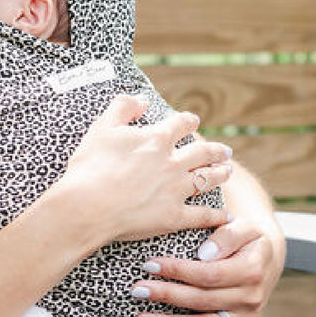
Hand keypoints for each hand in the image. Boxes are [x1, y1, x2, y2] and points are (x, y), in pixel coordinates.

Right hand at [59, 95, 232, 247]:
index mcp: (156, 139)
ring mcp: (176, 190)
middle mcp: (172, 162)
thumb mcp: (102, 126)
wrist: (88, 205)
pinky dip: (216, 215)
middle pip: (203, 152)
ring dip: (220, 174)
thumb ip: (123, 106)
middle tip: (225, 151)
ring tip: (228, 171)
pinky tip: (226, 215)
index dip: (188, 121)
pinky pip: (202, 215)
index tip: (193, 121)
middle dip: (216, 150)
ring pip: (207, 179)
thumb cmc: (91, 165)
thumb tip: (142, 100)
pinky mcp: (174, 217)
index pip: (180, 124)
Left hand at [130, 212, 284, 316]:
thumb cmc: (246, 237)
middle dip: (167, 296)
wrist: (266, 259)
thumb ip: (225, 235)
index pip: (208, 274)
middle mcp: (251, 299)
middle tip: (137, 291)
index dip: (178, 271)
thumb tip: (204, 254)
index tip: (148, 264)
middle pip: (202, 301)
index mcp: (252, 271)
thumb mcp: (242, 226)